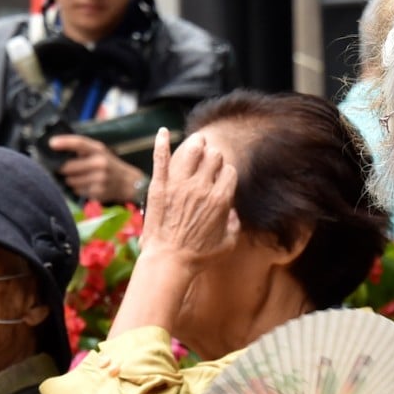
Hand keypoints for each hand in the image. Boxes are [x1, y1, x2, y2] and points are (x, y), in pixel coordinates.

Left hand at [50, 133, 143, 202]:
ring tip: (79, 177)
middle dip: (62, 168)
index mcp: (99, 150)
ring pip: (70, 181)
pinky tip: (87, 185)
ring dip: (70, 179)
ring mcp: (99, 179)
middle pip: (67, 167)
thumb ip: (81, 148)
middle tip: (64, 168)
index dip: (64, 142)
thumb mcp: (99, 151)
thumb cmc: (109, 164)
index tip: (51, 143)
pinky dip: (78, 188)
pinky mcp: (98, 192)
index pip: (80, 143)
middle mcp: (100, 164)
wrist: (129, 183)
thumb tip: (54, 147)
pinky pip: (77, 191)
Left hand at [140, 127, 239, 269]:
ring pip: (191, 152)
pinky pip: (160, 158)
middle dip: (214, 157)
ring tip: (196, 143)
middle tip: (210, 160)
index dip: (227, 173)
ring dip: (196, 145)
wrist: (169, 260)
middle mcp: (201, 188)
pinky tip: (162, 132)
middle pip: (213, 157)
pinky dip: (161, 143)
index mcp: (221, 200)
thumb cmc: (200, 256)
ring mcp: (178, 185)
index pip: (229, 171)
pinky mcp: (159, 186)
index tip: (223, 178)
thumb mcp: (228, 243)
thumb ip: (235, 224)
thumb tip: (233, 213)